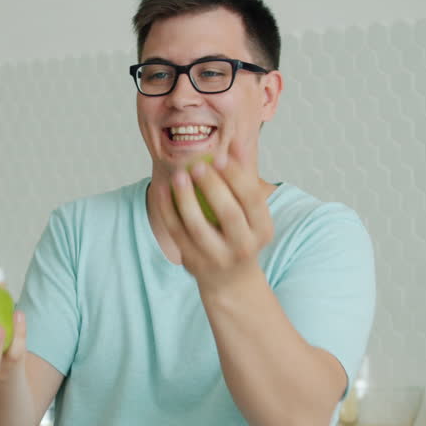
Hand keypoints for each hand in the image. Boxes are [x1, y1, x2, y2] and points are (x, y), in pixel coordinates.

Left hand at [151, 138, 273, 296]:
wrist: (230, 281)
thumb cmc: (240, 235)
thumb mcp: (251, 216)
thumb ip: (243, 184)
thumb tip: (234, 144)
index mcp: (262, 231)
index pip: (252, 200)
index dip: (236, 177)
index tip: (220, 157)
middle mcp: (244, 247)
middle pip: (228, 213)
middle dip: (212, 185)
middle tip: (198, 164)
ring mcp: (217, 258)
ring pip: (197, 225)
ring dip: (185, 197)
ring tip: (179, 174)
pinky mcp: (193, 262)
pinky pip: (176, 232)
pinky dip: (167, 209)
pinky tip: (163, 189)